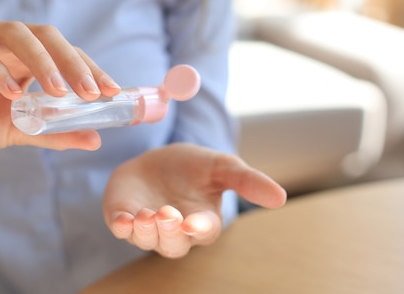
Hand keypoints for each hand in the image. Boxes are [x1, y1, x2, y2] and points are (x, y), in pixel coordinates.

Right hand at [0, 22, 119, 167]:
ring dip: (42, 61)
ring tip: (57, 92)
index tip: (112, 92)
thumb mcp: (22, 131)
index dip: (90, 68)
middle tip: (90, 92)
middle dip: (72, 62)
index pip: (65, 52)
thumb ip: (56, 132)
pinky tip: (12, 92)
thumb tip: (96, 139)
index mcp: (25, 56)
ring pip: (15, 34)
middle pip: (46, 36)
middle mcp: (3, 41)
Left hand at [103, 142, 286, 257]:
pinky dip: (122, 226)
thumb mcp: (222, 166)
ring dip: (147, 230)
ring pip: (147, 240)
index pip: (204, 232)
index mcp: (202, 221)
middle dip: (170, 232)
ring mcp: (147, 227)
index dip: (199, 229)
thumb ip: (248, 181)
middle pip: (174, 244)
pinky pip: (122, 230)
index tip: (194, 222)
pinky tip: (124, 219)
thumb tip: (281, 197)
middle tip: (167, 214)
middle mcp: (175, 230)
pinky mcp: (123, 217)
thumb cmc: (192, 167)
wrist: (156, 158)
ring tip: (148, 214)